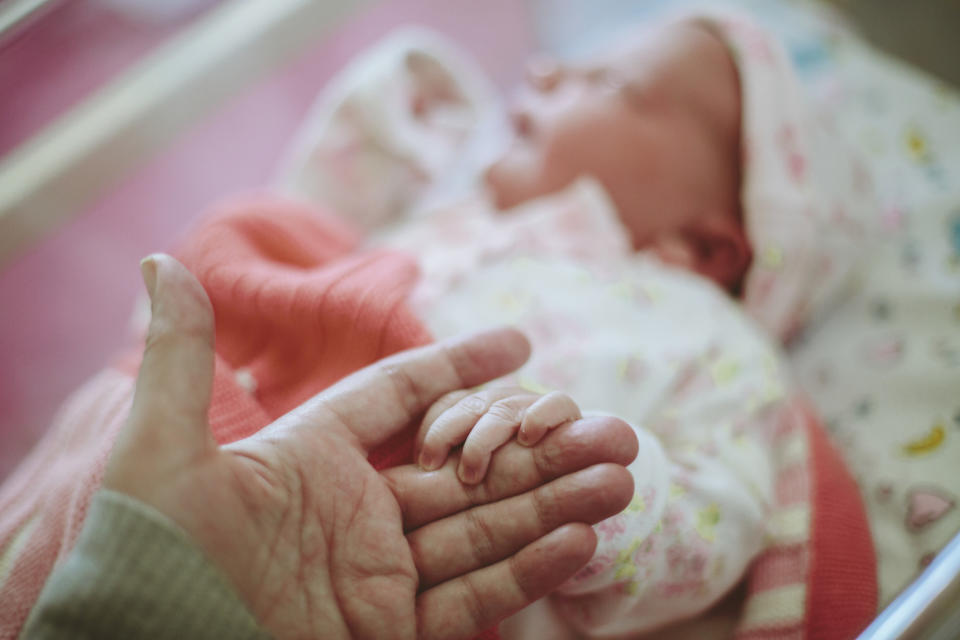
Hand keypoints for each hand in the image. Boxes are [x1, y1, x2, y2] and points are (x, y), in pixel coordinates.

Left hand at [105, 254, 636, 638]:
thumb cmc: (147, 556)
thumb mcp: (160, 451)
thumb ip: (181, 359)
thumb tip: (160, 258)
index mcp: (314, 457)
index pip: (404, 397)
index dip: (460, 366)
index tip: (519, 341)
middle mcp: (356, 510)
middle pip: (467, 467)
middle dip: (541, 449)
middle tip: (611, 428)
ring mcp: (378, 573)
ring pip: (484, 528)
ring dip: (553, 505)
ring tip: (620, 480)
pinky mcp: (388, 632)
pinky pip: (470, 598)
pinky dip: (525, 573)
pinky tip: (579, 541)